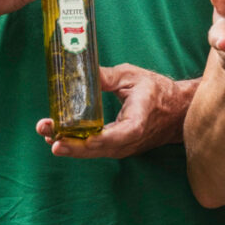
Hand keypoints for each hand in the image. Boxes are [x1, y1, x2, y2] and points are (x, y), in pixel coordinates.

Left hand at [36, 63, 197, 157]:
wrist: (178, 110)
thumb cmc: (158, 90)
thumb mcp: (133, 76)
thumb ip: (107, 77)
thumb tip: (83, 72)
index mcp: (136, 122)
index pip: (113, 137)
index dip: (90, 141)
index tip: (67, 139)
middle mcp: (129, 141)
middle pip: (96, 149)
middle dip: (69, 143)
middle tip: (46, 132)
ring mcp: (124, 148)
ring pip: (93, 152)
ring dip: (70, 144)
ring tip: (46, 133)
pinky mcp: (119, 149)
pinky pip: (97, 149)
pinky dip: (79, 144)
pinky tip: (61, 136)